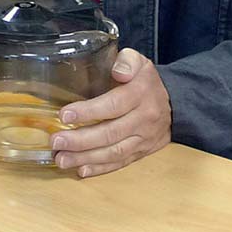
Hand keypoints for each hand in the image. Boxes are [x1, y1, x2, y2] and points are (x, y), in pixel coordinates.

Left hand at [50, 48, 171, 177]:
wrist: (175, 105)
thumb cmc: (146, 81)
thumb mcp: (140, 62)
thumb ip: (127, 61)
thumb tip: (118, 71)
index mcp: (140, 94)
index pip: (113, 105)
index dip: (88, 111)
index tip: (64, 115)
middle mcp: (143, 120)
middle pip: (110, 133)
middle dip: (80, 140)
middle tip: (56, 141)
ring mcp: (143, 139)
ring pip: (113, 152)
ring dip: (85, 158)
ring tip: (61, 159)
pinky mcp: (141, 152)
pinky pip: (120, 163)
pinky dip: (100, 169)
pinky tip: (81, 170)